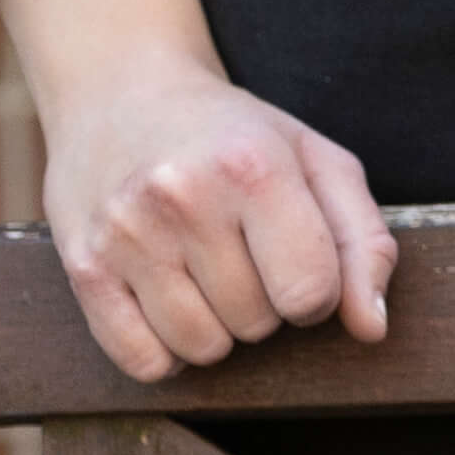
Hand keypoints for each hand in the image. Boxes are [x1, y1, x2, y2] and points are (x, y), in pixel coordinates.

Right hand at [39, 54, 396, 384]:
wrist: (121, 92)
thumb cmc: (235, 134)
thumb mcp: (317, 162)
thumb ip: (363, 244)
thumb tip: (371, 330)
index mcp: (253, 167)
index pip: (311, 292)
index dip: (317, 292)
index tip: (297, 261)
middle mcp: (184, 198)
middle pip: (257, 323)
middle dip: (265, 301)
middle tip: (241, 251)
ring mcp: (126, 235)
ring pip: (202, 349)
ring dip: (216, 328)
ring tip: (204, 270)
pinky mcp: (83, 267)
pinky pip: (142, 362)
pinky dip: (164, 351)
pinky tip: (167, 300)